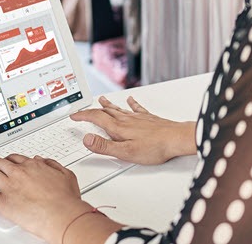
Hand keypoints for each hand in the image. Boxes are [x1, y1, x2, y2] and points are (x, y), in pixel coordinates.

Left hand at [0, 154, 90, 243]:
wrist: (63, 214)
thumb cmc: (66, 199)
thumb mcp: (65, 174)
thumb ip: (52, 165)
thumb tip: (43, 161)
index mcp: (33, 166)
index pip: (15, 158)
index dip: (7, 160)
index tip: (5, 163)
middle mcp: (19, 173)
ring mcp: (9, 186)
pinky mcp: (3, 202)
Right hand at [70, 96, 195, 164]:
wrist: (176, 139)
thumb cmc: (155, 147)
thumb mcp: (126, 152)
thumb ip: (105, 146)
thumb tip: (87, 139)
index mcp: (119, 128)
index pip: (96, 118)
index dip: (83, 116)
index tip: (74, 115)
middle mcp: (127, 120)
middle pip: (105, 111)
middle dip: (92, 110)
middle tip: (83, 109)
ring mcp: (138, 118)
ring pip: (119, 109)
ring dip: (108, 105)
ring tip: (101, 100)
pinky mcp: (148, 118)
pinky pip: (136, 108)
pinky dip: (131, 103)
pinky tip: (131, 100)